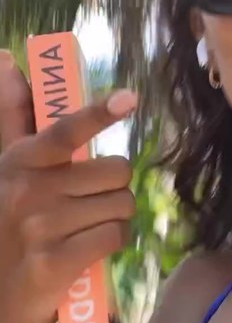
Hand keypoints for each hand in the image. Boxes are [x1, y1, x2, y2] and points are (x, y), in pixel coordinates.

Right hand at [0, 50, 138, 322]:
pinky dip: (112, 241)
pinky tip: (89, 248)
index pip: (64, 131)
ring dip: (114, 217)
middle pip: (116, 172)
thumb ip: (13, 116)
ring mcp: (41, 228)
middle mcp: (27, 191)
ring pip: (122, 205)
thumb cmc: (10, 222)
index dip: (97, 113)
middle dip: (113, 188)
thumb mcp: (8, 167)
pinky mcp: (56, 263)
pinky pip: (116, 236)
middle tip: (89, 202)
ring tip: (86, 227)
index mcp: (18, 162)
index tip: (130, 98)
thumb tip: (6, 59)